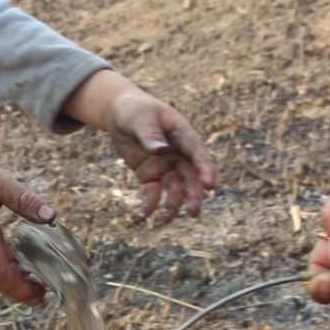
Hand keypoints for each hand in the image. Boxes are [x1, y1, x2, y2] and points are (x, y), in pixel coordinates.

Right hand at [0, 128, 54, 305]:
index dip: (21, 286)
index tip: (41, 292)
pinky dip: (1, 274)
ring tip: (33, 288)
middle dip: (18, 293)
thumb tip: (51, 216)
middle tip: (42, 298)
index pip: (0, 268)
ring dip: (10, 286)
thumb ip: (23, 199)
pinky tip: (16, 269)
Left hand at [62, 70, 216, 222]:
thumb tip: (161, 149)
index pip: (198, 154)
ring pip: (174, 189)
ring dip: (172, 205)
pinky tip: (142, 217)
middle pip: (190, 177)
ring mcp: (166, 166)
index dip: (205, 170)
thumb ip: (151, 134)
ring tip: (166, 219)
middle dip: (193, 195)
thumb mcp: (141, 118)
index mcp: (183, 135)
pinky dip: (149, 205)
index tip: (210, 185)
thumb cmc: (135, 110)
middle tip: (193, 213)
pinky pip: (152, 193)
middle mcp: (178, 154)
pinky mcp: (150, 175)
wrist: (120, 114)